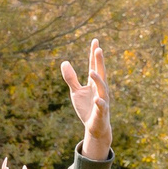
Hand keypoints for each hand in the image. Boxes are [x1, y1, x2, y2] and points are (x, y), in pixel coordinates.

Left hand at [62, 39, 111, 160]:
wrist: (95, 127)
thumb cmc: (87, 108)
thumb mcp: (76, 92)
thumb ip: (71, 78)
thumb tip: (64, 62)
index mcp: (94, 83)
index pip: (94, 66)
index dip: (94, 54)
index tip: (95, 41)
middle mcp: (100, 89)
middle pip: (100, 73)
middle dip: (99, 62)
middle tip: (99, 49)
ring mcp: (103, 100)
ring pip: (102, 89)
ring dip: (98, 80)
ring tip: (92, 72)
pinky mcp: (101, 112)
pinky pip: (102, 107)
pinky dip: (100, 103)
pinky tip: (98, 99)